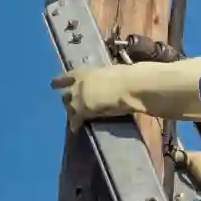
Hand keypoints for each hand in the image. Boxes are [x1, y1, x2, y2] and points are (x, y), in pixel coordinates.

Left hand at [51, 56, 200, 126]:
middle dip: (66, 96)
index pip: (71, 74)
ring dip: (70, 110)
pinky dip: (75, 125)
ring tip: (72, 117)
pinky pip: (74, 119)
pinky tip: (75, 131)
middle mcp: (81, 82)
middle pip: (66, 91)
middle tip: (63, 100)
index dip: (63, 79)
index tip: (54, 82)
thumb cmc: (134, 76)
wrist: (131, 86)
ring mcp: (79, 96)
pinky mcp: (81, 110)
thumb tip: (146, 74)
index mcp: (91, 70)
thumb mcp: (127, 72)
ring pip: (68, 104)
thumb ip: (128, 74)